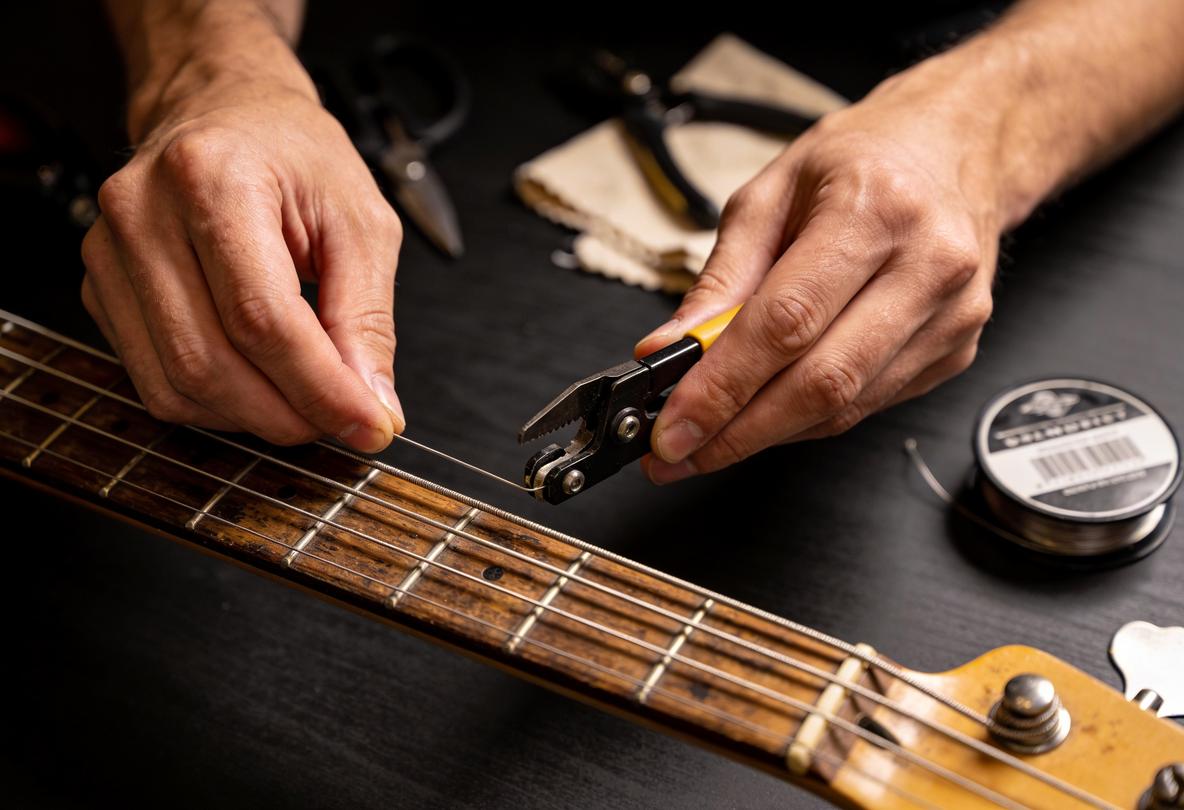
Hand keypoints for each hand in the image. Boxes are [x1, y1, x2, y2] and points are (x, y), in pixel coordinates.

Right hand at [82, 37, 402, 451]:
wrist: (227, 113)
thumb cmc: (296, 156)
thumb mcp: (362, 222)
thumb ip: (369, 318)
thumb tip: (373, 406)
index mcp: (211, 177)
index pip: (261, 319)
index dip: (321, 389)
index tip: (370, 427)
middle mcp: (142, 213)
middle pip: (211, 362)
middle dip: (290, 414)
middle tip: (345, 421)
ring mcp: (109, 253)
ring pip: (177, 385)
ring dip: (255, 417)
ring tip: (307, 400)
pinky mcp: (101, 288)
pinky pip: (156, 380)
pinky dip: (218, 403)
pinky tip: (261, 383)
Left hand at [635, 67, 1003, 483]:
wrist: (959, 148)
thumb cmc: (865, 160)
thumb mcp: (771, 193)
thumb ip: (720, 279)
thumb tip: (669, 349)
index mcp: (874, 210)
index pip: (787, 323)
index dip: (723, 387)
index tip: (672, 426)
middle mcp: (926, 265)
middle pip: (821, 382)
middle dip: (737, 432)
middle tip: (678, 453)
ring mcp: (951, 315)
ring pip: (846, 406)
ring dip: (768, 435)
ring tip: (709, 439)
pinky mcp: (956, 349)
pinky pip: (868, 405)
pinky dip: (809, 419)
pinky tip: (770, 412)